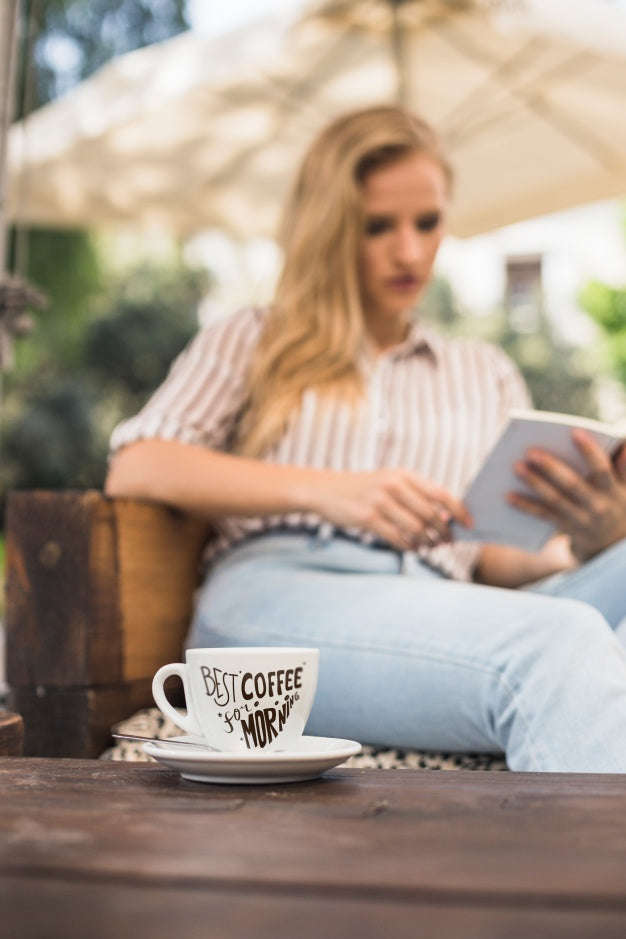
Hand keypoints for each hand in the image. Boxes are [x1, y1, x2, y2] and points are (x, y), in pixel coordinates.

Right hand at [309, 467, 473, 550]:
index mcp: (404, 474)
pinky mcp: (367, 518)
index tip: (470, 524)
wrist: (326, 490)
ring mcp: (379, 501)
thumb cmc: (365, 488)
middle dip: (444, 532)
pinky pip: (396, 538)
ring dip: (428, 542)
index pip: (441, 493)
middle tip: (448, 542)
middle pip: (430, 514)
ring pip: (415, 528)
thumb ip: (417, 496)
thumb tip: (447, 519)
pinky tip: (414, 549)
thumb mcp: (390, 482)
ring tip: (432, 547)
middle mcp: (393, 485)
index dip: (459, 511)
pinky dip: (409, 546)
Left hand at [507, 430, 625, 561]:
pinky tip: (508, 495)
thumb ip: (625, 466)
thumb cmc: (616, 501)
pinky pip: (542, 515)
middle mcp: (596, 506)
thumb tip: (622, 442)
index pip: (602, 469)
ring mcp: (579, 518)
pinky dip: (525, 505)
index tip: (575, 432)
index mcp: (612, 491)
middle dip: (551, 467)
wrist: (611, 543)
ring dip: (534, 483)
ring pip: (554, 499)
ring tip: (517, 466)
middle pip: (572, 484)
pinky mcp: (564, 526)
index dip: (590, 451)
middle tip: (531, 451)